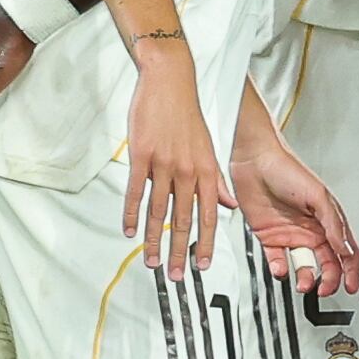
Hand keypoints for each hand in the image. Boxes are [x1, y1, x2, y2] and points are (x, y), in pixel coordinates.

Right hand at [122, 50, 225, 279]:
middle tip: (177, 276)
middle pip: (184, 219)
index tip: (202, 265)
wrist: (171, 83)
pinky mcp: (142, 155)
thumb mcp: (209, 148)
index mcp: (208, 170)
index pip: (209, 215)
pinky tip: (129, 230)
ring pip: (159, 210)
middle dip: (180, 251)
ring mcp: (165, 164)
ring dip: (154, 239)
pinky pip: (136, 191)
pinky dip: (131, 213)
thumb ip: (217, 180)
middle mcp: (189, 170)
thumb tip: (228, 206)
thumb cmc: (188, 116)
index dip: (205, 243)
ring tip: (151, 261)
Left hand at [229, 120, 358, 296]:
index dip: (351, 270)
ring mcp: (290, 233)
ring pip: (303, 265)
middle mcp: (311, 229)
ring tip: (303, 283)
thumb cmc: (287, 169)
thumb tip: (344, 249)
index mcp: (327, 220)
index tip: (351, 286)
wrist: (253, 160)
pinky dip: (279, 268)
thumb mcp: (318, 196)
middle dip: (329, 279)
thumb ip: (333, 225)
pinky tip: (281, 269)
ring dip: (305, 277)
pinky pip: (276, 259)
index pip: (345, 250)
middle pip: (326, 262)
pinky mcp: (268, 236)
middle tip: (324, 289)